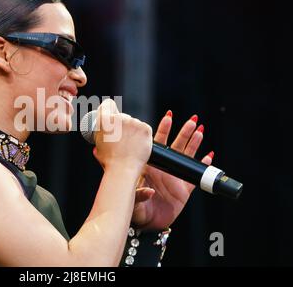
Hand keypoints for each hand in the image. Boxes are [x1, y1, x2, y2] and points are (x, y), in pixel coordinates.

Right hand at [93, 99, 152, 173]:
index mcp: (104, 121)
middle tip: (121, 138)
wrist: (123, 169)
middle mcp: (118, 118)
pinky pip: (144, 128)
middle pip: (122, 116)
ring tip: (130, 144)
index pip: (107, 104)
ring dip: (132, 130)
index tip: (111, 113)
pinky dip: (142, 134)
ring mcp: (133, 122)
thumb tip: (96, 146)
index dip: (109, 108)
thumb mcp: (99, 149)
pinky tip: (138, 143)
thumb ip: (99, 141)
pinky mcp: (145, 128)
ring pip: (134, 122)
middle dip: (122, 124)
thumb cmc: (110, 162)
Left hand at [130, 111, 214, 230]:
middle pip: (176, 145)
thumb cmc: (136, 209)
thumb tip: (148, 191)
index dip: (164, 130)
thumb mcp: (133, 200)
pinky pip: (196, 175)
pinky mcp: (185, 189)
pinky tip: (209, 155)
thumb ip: (139, 195)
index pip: (158, 144)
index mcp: (150, 166)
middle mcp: (164, 168)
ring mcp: (175, 177)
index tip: (169, 117)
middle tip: (192, 120)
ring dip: (194, 143)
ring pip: (187, 156)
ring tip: (200, 130)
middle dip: (184, 132)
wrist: (148, 224)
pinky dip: (203, 165)